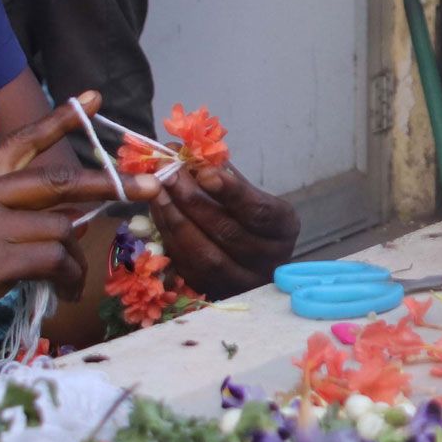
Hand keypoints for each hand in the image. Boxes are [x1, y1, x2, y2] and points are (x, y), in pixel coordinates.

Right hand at [0, 93, 139, 365]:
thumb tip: (61, 220)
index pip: (18, 142)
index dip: (60, 120)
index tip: (92, 99)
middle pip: (55, 181)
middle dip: (108, 185)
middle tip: (147, 186)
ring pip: (57, 229)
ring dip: (74, 258)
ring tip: (72, 280)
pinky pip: (50, 261)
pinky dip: (66, 277)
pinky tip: (63, 290)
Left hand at [152, 164, 300, 297]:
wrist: (246, 254)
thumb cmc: (243, 214)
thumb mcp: (242, 191)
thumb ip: (216, 172)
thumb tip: (177, 149)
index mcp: (284, 227)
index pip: (259, 211)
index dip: (231, 192)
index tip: (204, 171)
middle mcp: (270, 259)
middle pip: (229, 233)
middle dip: (194, 202)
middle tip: (168, 174)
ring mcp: (243, 281)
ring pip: (207, 255)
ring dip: (177, 220)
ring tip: (157, 192)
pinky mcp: (216, 292)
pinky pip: (189, 267)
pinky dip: (171, 239)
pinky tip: (159, 215)